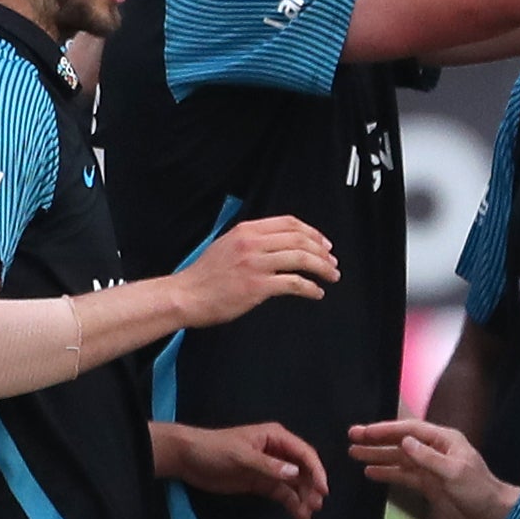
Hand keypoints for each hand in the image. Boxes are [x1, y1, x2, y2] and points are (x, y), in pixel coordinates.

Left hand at [153, 419, 328, 518]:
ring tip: (307, 516)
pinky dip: (291, 504)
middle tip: (315, 506)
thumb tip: (295, 473)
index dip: (316, 471)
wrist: (189, 459)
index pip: (304, 453)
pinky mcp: (261, 483)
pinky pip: (281, 493)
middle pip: (302, 470)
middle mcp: (277, 451)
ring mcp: (270, 468)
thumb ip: (268, 466)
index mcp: (276, 437)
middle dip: (311, 487)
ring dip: (302, 498)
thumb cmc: (214, 449)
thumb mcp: (241, 456)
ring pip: (294, 484)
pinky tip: (298, 516)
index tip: (323, 490)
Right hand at [176, 214, 336, 326]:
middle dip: (322, 250)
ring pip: (301, 258)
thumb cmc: (205, 276)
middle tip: (332, 262)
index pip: (289, 223)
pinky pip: (293, 283)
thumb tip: (278, 245)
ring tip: (331, 276)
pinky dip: (310, 287)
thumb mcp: (227, 245)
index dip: (312, 232)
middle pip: (299, 238)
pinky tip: (316, 292)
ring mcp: (255, 264)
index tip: (324, 243)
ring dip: (321, 267)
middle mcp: (252, 243)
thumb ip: (251, 241)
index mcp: (246, 231)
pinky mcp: (257, 286)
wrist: (186, 295)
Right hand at [347, 415, 510, 518]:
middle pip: (401, 441)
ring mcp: (431, 468)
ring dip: (378, 456)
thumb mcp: (454, 473)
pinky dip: (387, 473)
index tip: (364, 432)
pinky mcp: (429, 485)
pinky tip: (370, 473)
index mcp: (444, 440)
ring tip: (354, 454)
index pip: (410, 430)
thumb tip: (405, 442)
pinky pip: (404, 476)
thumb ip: (429, 458)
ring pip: (399, 459)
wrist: (492, 515)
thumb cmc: (479, 491)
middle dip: (376, 440)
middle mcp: (435, 450)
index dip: (386, 430)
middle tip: (352, 438)